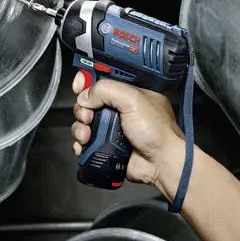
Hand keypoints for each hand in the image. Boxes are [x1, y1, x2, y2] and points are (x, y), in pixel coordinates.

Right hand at [71, 71, 184, 187]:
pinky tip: (85, 145)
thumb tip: (85, 96)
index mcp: (130, 91)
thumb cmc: (158, 132)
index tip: (79, 85)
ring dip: (80, 127)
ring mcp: (112, 126)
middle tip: (87, 116)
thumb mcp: (134, 100)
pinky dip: (81, 142)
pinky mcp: (106, 143)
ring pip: (84, 120)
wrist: (160, 163)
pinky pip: (85, 140)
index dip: (88, 79)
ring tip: (87, 134)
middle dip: (82, 108)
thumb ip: (107, 90)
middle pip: (88, 100)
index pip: (103, 77)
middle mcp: (120, 106)